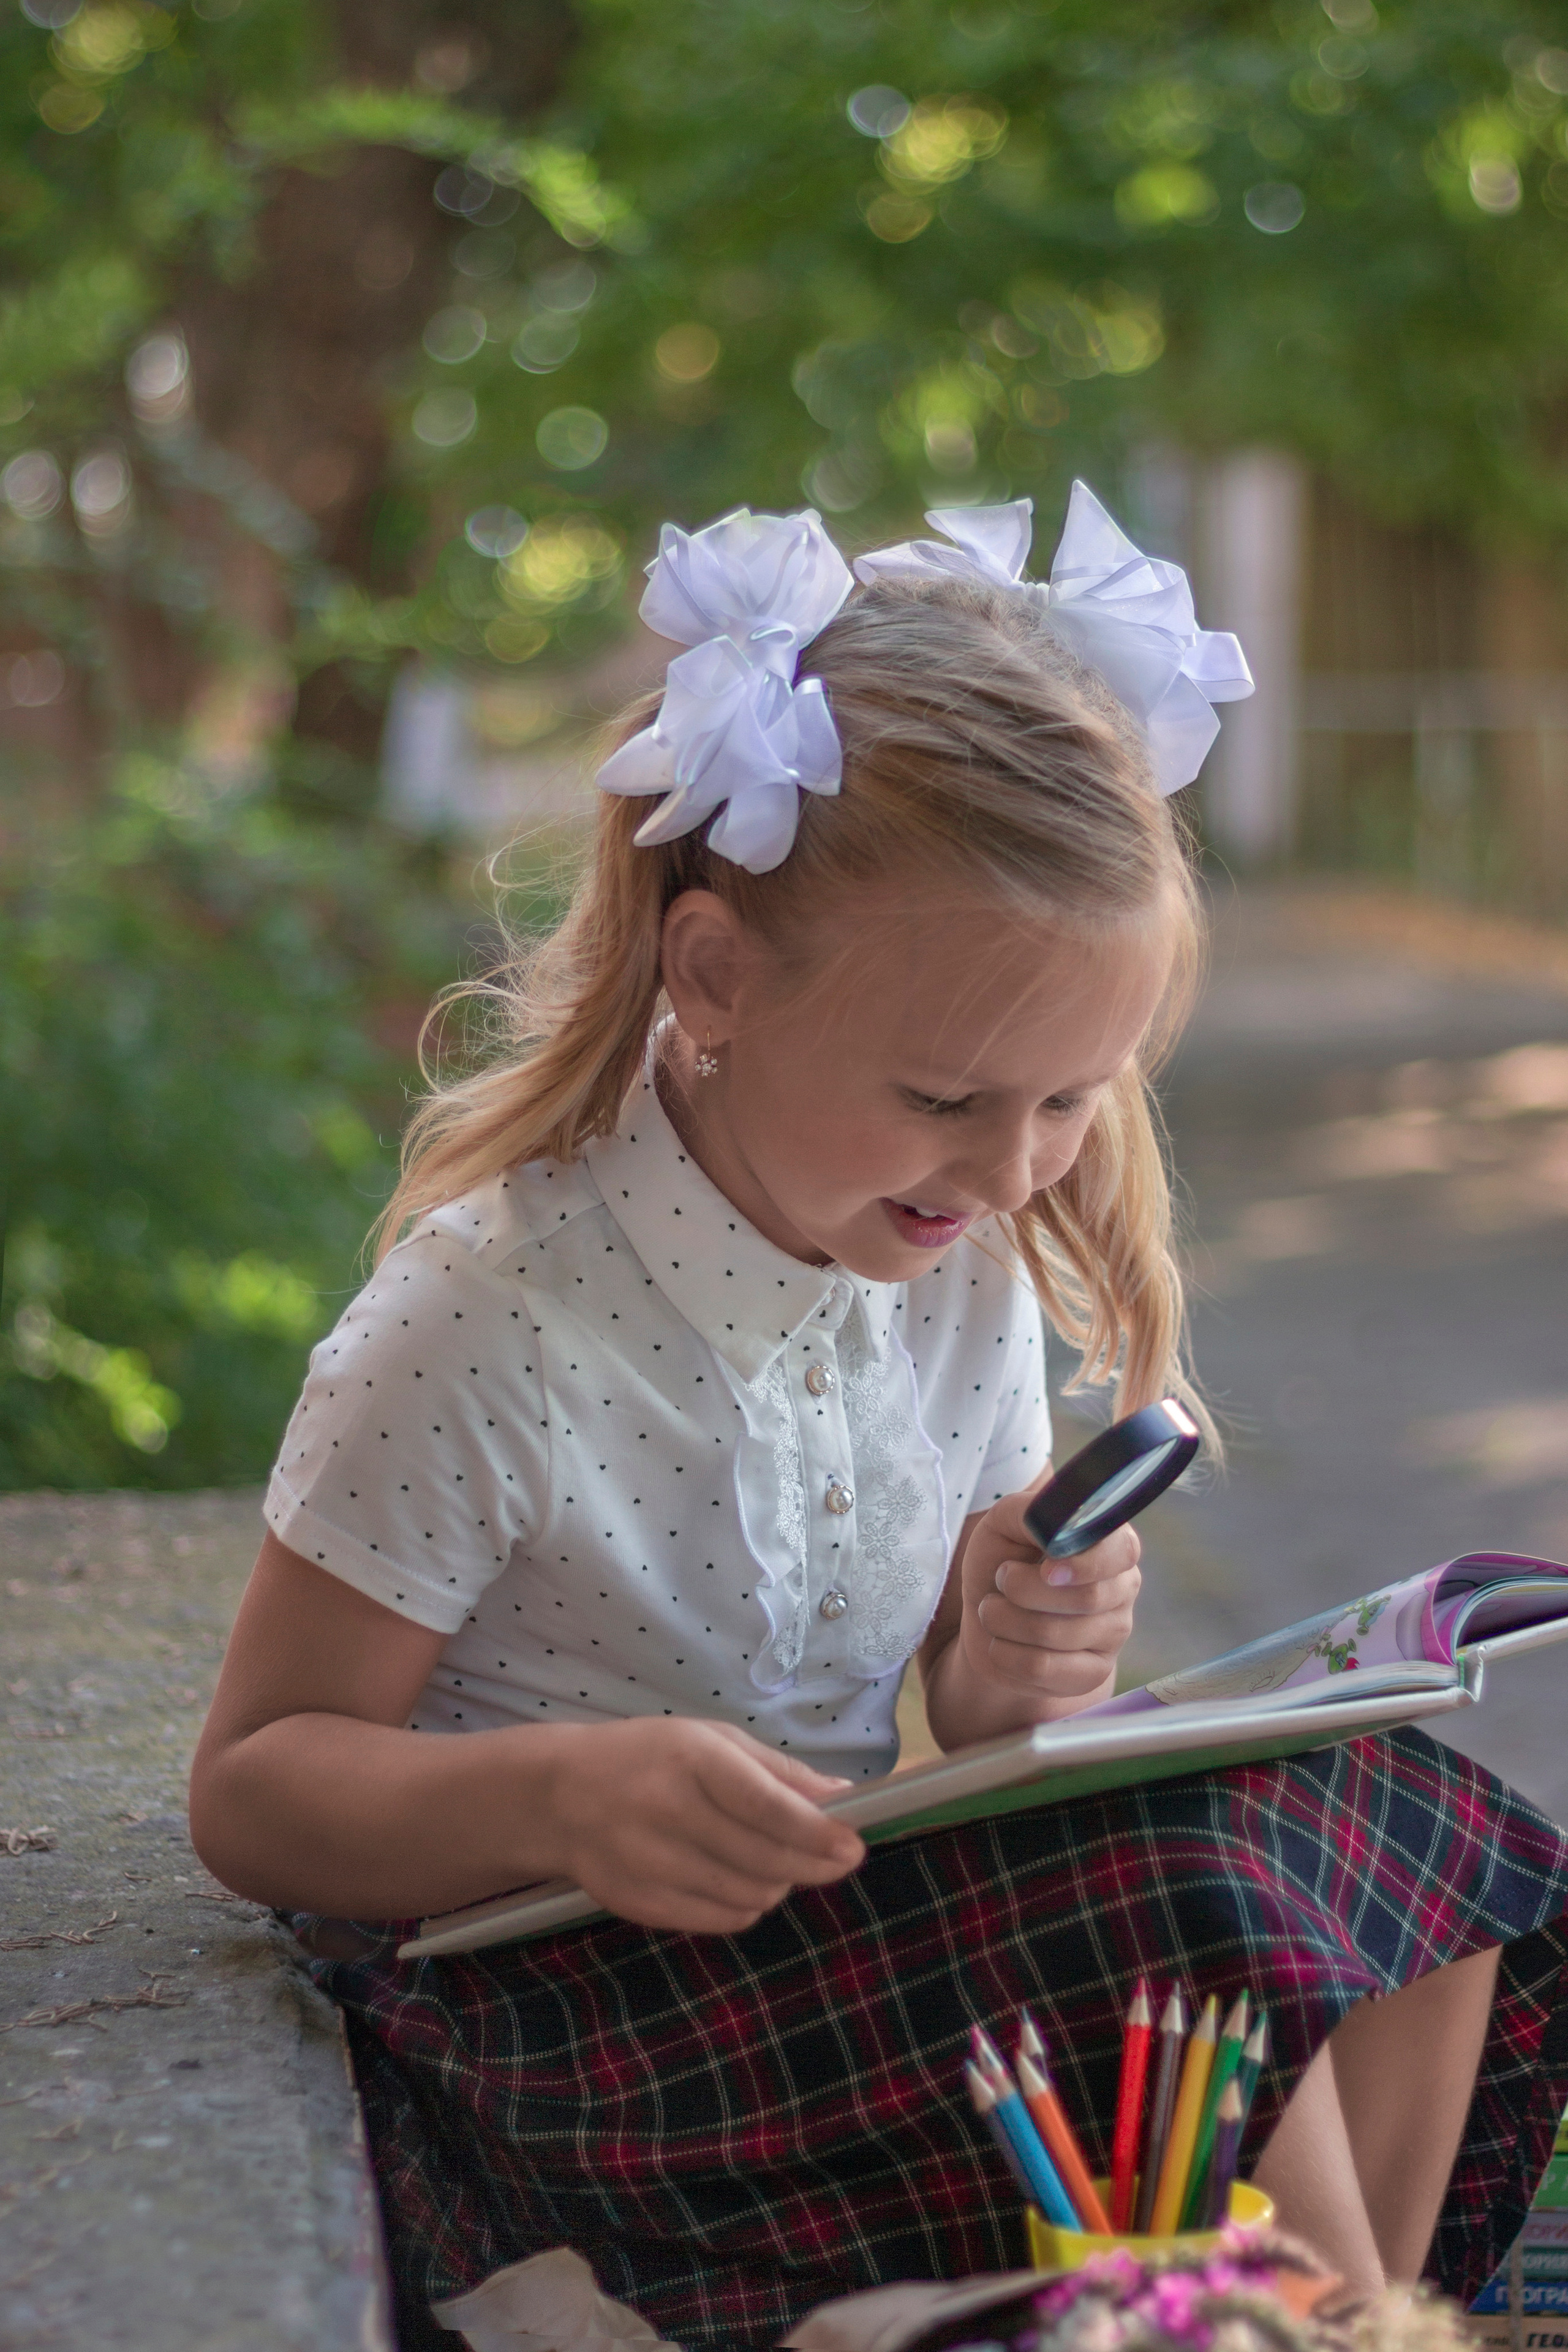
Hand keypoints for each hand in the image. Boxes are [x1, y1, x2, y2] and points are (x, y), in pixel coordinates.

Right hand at [540, 1717, 865, 1934]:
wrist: (558, 1798)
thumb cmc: (647, 1758)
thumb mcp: (710, 1741)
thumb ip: (777, 1770)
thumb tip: (842, 1796)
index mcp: (690, 1760)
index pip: (765, 1806)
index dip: (816, 1832)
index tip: (854, 1846)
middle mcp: (667, 1811)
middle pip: (763, 1857)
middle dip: (814, 1864)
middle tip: (838, 1859)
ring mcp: (650, 1863)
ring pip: (747, 1894)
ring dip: (780, 1883)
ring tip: (779, 1862)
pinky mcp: (640, 1903)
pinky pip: (719, 1920)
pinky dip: (747, 1906)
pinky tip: (745, 1883)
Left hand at [955, 1478, 1140, 1709]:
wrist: (989, 1616)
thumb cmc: (1003, 1559)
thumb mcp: (1006, 1523)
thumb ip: (1032, 1512)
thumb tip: (1056, 1526)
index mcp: (1112, 1545)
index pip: (1122, 1552)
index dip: (1085, 1563)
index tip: (1046, 1568)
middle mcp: (1122, 1589)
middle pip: (1087, 1599)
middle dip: (1024, 1589)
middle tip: (1001, 1580)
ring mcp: (1112, 1636)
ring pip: (1057, 1635)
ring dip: (1005, 1620)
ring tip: (991, 1609)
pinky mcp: (1091, 1674)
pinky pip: (1044, 1669)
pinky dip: (1005, 1654)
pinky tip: (999, 1642)